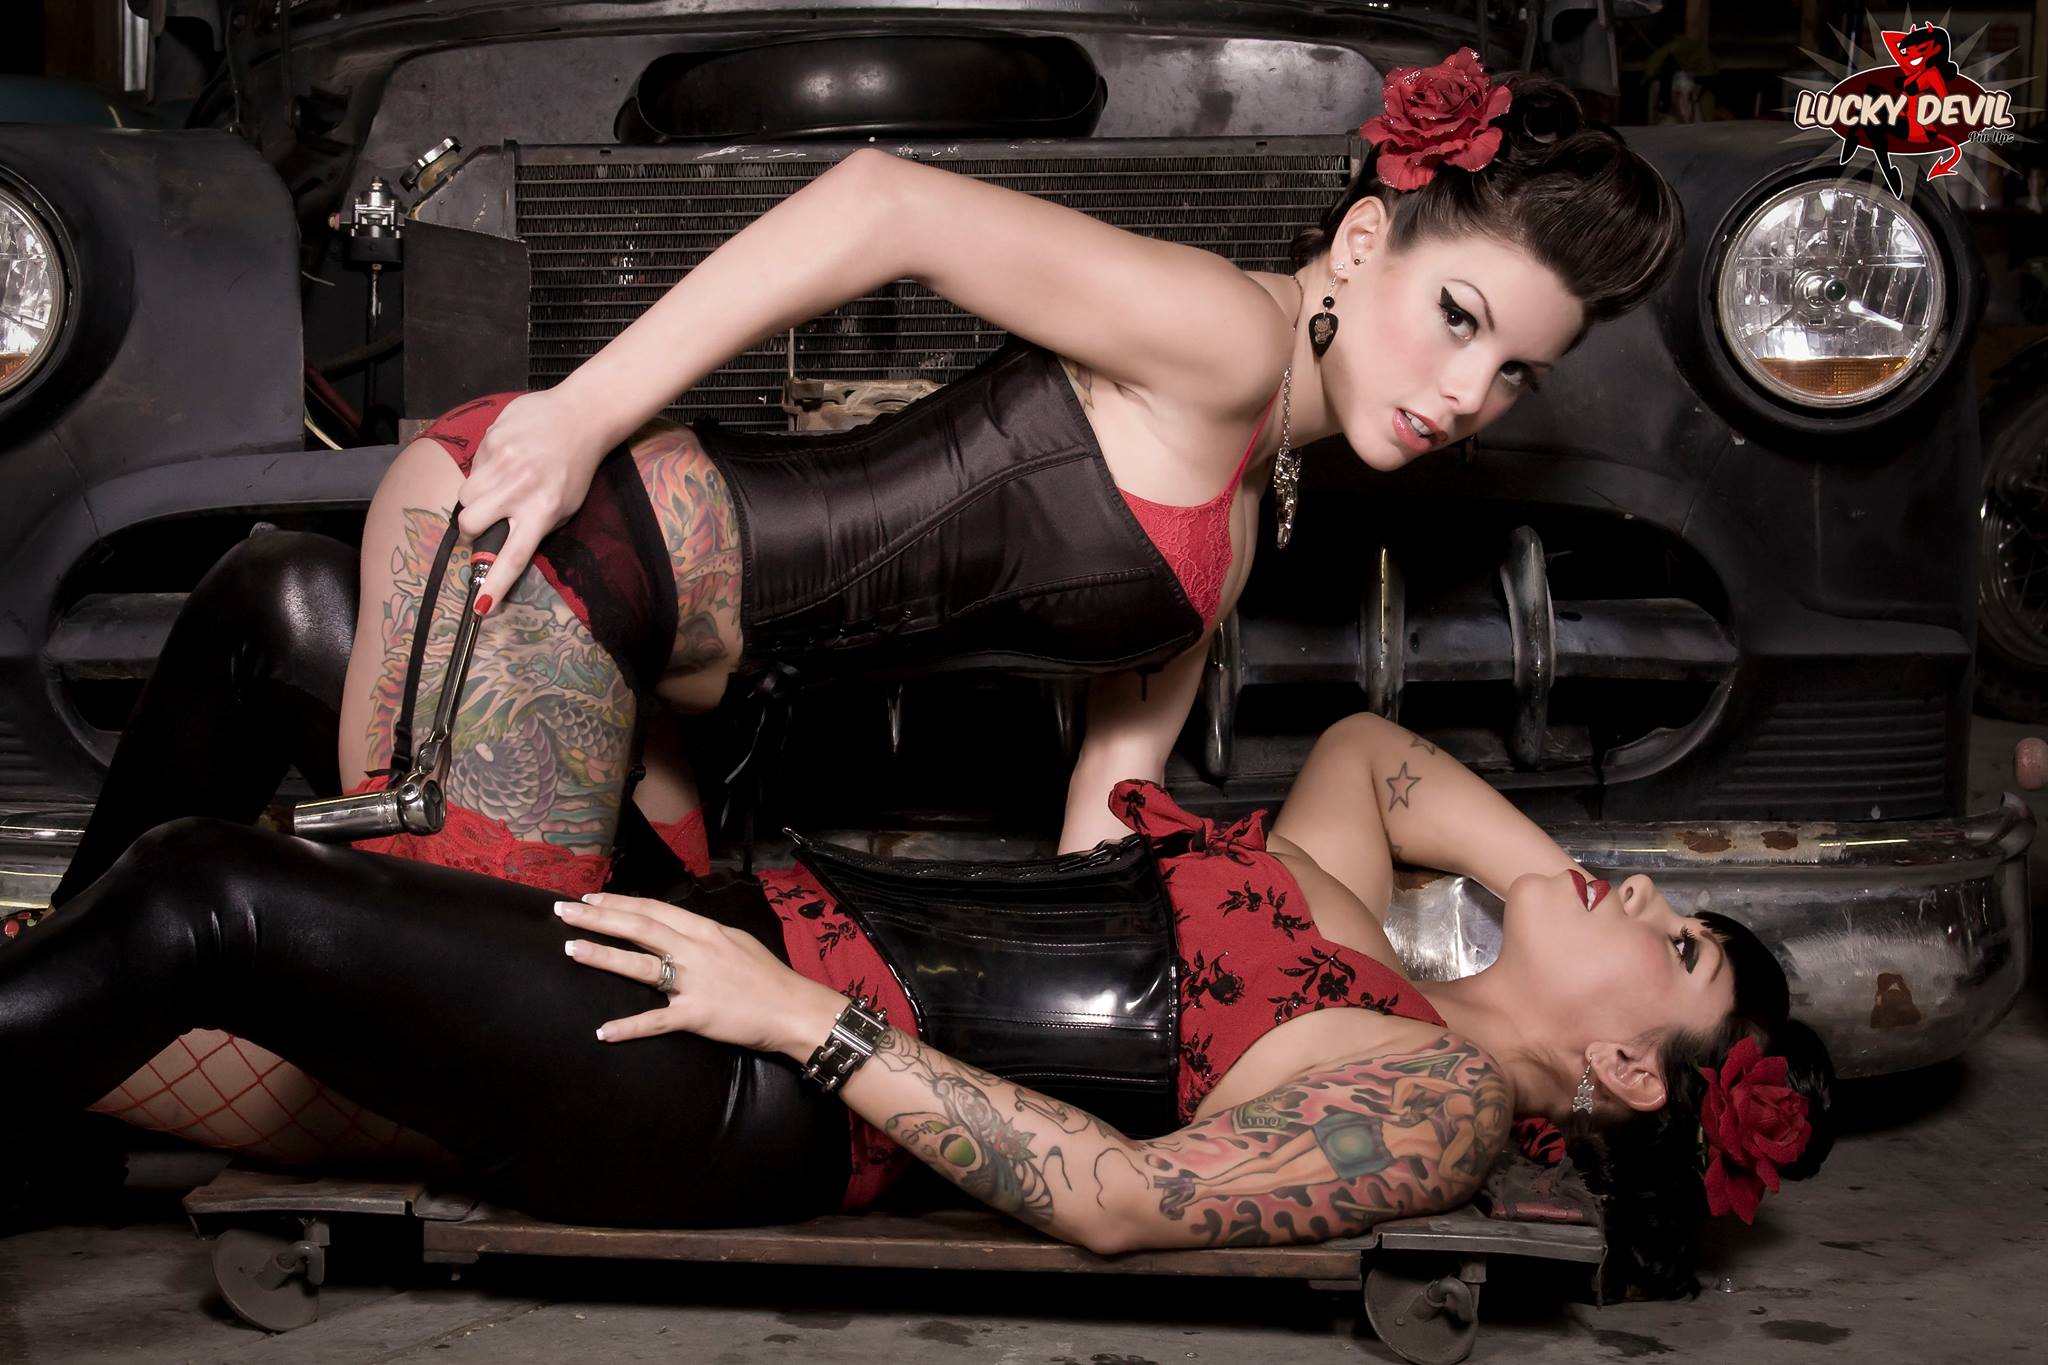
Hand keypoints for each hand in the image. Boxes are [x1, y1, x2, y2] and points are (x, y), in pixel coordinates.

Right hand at [456, 388, 614, 613]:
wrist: (579, 416)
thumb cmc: (574, 470)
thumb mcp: (566, 507)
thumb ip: (536, 527)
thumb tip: (503, 548)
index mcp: (544, 510)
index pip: (514, 555)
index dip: (494, 583)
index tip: (481, 606)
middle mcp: (521, 487)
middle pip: (471, 522)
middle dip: (467, 532)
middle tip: (476, 530)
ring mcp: (504, 461)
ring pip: (465, 495)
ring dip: (473, 500)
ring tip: (495, 491)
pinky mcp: (492, 439)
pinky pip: (472, 466)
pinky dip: (482, 471)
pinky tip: (504, 462)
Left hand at [556, 893, 843, 1056]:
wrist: (795, 1009)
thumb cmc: (769, 978)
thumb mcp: (737, 942)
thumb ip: (705, 937)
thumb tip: (678, 931)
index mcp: (705, 931)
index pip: (654, 910)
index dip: (619, 903)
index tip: (590, 898)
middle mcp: (695, 950)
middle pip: (639, 928)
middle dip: (598, 918)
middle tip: (563, 911)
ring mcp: (694, 982)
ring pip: (640, 965)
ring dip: (602, 956)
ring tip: (570, 949)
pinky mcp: (696, 1015)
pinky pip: (656, 1021)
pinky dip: (628, 1027)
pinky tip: (603, 1032)